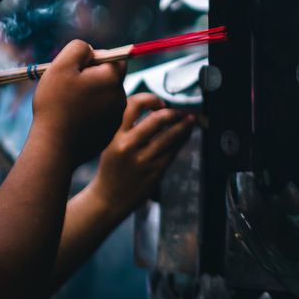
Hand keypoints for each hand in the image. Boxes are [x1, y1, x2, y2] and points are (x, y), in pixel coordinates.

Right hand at [30, 41, 126, 165]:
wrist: (55, 146)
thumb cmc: (55, 105)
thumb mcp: (61, 67)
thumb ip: (78, 49)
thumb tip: (91, 50)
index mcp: (112, 79)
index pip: (116, 58)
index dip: (95, 58)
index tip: (77, 68)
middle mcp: (120, 97)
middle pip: (111, 77)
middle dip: (92, 77)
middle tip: (69, 86)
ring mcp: (116, 116)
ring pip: (105, 96)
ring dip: (90, 95)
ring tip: (68, 105)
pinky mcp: (109, 131)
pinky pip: (101, 114)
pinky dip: (89, 113)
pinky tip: (72, 120)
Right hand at [89, 95, 194, 215]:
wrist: (109, 198)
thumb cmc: (112, 169)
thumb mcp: (111, 143)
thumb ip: (128, 126)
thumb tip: (155, 108)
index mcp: (115, 135)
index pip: (133, 106)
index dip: (151, 99)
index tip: (159, 103)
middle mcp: (128, 146)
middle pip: (158, 119)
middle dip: (174, 113)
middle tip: (180, 113)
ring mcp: (143, 160)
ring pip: (171, 135)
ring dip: (184, 125)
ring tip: (190, 121)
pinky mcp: (155, 171)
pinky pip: (174, 151)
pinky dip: (183, 140)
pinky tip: (185, 136)